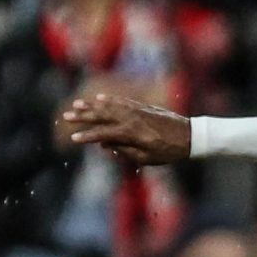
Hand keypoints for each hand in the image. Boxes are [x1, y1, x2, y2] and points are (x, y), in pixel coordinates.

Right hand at [58, 92, 193, 164]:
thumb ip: (124, 151)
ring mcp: (137, 111)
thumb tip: (105, 145)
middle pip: (102, 116)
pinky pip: (123, 102)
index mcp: (130, 134)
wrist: (190, 136)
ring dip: (92, 105)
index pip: (103, 134)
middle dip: (83, 116)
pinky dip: (110, 100)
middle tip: (66, 116)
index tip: (73, 138)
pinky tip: (99, 98)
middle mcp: (131, 119)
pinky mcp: (143, 107)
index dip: (87, 137)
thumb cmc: (168, 152)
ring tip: (77, 104)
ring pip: (109, 106)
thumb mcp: (145, 158)